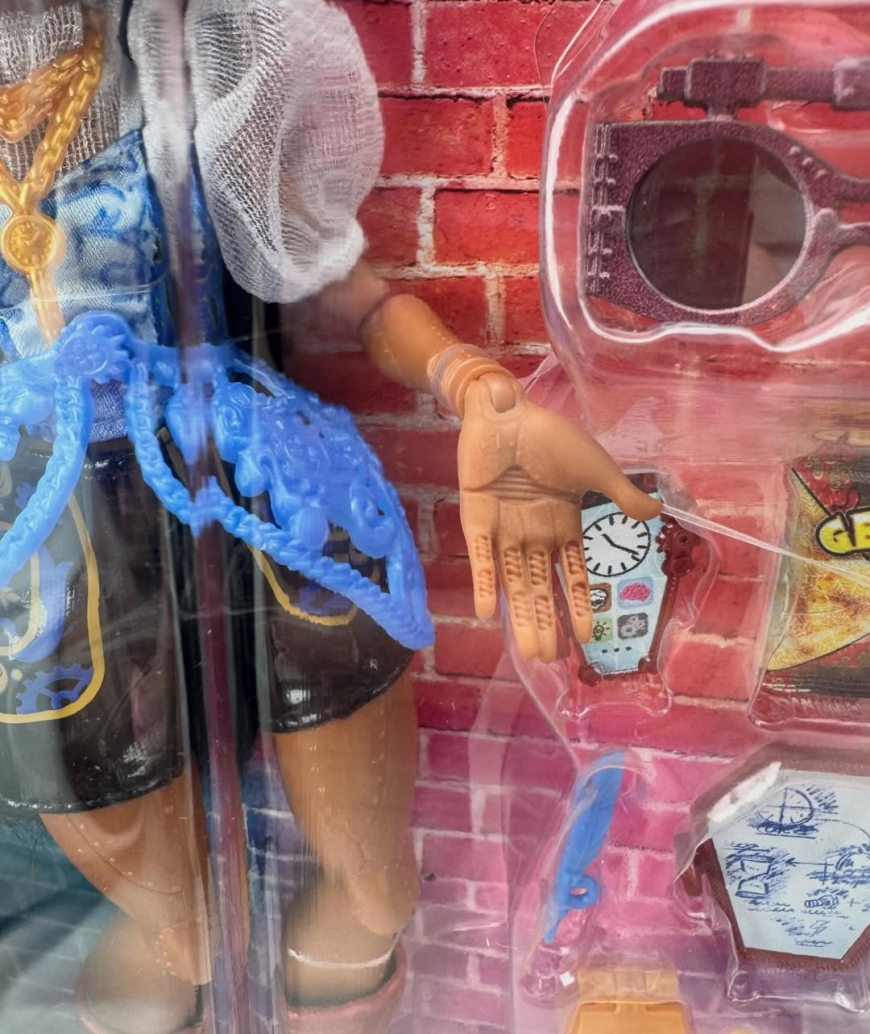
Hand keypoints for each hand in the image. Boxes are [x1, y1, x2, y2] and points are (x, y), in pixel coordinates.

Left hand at [458, 374, 661, 661]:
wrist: (507, 410)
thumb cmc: (551, 438)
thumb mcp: (594, 468)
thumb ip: (621, 493)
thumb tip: (657, 512)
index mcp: (561, 525)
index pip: (571, 574)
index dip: (576, 603)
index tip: (584, 636)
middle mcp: (533, 535)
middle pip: (539, 587)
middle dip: (544, 622)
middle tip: (547, 659)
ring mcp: (504, 530)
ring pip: (513, 582)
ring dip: (519, 615)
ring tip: (527, 651)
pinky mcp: (477, 519)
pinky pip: (481, 558)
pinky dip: (484, 583)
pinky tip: (487, 613)